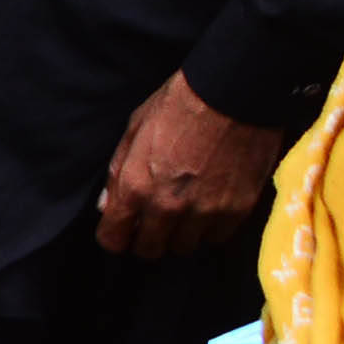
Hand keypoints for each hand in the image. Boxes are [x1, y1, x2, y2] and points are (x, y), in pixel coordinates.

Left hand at [93, 71, 286, 258]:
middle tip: (156, 221)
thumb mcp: (134, 130)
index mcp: (136, 186)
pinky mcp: (237, 209)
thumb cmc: (180, 104)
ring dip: (182, 233)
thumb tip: (106, 205)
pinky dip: (212, 227)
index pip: (114, 239)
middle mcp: (167, 206)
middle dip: (148, 238)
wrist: (234, 92)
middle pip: (150, 250)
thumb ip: (118, 173)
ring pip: (185, 247)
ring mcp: (204, 211)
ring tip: (187, 211)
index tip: (124, 230)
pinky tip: (211, 206)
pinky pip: (218, 237)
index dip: (116, 237)